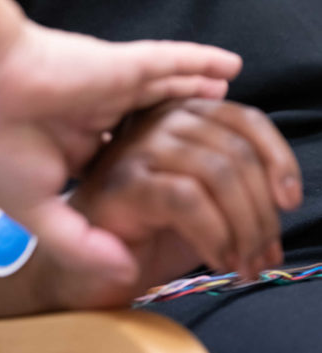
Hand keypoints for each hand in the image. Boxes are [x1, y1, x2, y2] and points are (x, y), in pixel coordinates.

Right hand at [0, 21, 244, 280]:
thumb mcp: (33, 209)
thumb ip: (78, 240)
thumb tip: (125, 272)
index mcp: (63, 146)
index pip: (112, 162)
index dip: (138, 173)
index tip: (166, 188)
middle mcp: (86, 115)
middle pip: (143, 126)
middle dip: (172, 135)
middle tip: (207, 148)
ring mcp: (102, 87)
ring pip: (160, 90)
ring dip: (191, 94)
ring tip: (221, 99)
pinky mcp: (117, 64)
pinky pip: (170, 61)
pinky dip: (200, 61)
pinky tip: (226, 66)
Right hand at [52, 99, 301, 307]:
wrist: (90, 264)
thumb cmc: (148, 228)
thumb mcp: (205, 197)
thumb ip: (236, 177)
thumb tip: (284, 192)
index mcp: (178, 115)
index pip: (244, 120)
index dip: (278, 159)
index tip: (289, 201)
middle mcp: (156, 120)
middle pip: (235, 151)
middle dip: (262, 211)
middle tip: (263, 254)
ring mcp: (135, 148)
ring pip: (217, 172)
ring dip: (244, 228)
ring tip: (244, 263)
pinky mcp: (122, 182)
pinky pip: (187, 198)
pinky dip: (214, 233)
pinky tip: (217, 257)